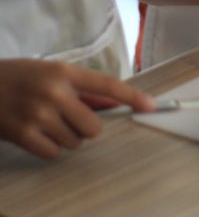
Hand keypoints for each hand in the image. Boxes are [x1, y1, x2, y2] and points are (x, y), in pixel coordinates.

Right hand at [0, 59, 154, 159]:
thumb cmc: (21, 76)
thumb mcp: (52, 72)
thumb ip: (81, 88)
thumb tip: (112, 103)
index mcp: (64, 72)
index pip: (106, 85)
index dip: (131, 97)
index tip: (151, 105)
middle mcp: (55, 92)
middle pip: (93, 126)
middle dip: (85, 126)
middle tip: (70, 117)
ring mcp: (39, 115)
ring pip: (74, 142)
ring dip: (66, 137)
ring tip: (48, 121)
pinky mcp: (24, 135)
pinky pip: (53, 153)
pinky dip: (49, 148)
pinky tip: (37, 133)